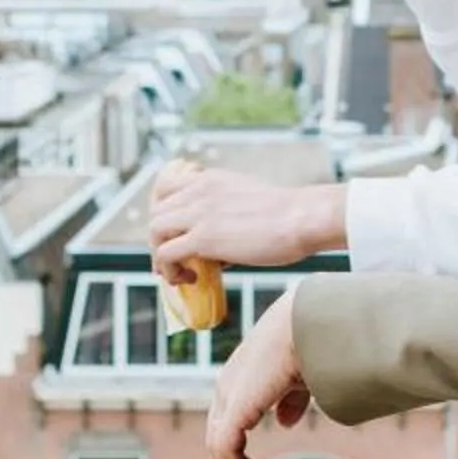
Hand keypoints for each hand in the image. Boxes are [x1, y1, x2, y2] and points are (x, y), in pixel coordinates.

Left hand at [150, 170, 345, 273]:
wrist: (303, 218)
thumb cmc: (291, 214)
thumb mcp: (250, 199)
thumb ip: (229, 212)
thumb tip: (221, 247)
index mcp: (211, 178)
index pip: (166, 186)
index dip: (163, 210)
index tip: (172, 230)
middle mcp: (199, 190)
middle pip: (157, 210)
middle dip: (160, 237)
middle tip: (175, 258)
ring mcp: (199, 213)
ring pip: (155, 230)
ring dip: (160, 254)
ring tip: (179, 273)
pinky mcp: (203, 238)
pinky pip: (165, 254)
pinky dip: (169, 270)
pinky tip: (189, 280)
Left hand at [207, 293, 311, 458]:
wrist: (309, 323)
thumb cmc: (312, 342)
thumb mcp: (301, 377)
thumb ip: (291, 400)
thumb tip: (284, 425)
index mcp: (242, 377)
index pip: (224, 421)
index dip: (230, 454)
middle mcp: (228, 387)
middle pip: (219, 440)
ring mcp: (228, 397)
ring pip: (221, 451)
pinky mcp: (234, 408)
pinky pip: (226, 452)